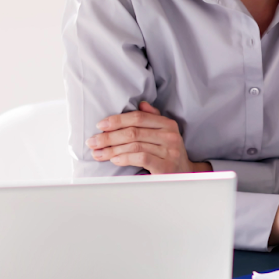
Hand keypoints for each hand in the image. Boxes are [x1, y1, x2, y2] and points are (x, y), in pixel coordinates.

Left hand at [88, 101, 211, 174]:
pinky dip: (125, 158)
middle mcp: (170, 136)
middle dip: (108, 137)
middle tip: (92, 141)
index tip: (100, 126)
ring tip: (98, 153)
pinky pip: (141, 158)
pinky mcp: (166, 166)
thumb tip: (141, 104)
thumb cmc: (169, 152)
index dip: (117, 120)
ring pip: (134, 146)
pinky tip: (114, 160)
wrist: (185, 174)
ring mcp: (169, 151)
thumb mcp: (164, 133)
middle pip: (133, 132)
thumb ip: (153, 118)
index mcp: (168, 124)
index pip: (138, 117)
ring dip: (112, 150)